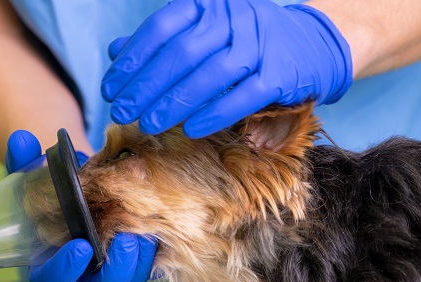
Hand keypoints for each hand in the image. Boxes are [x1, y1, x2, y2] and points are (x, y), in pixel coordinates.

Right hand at [6, 130, 157, 281]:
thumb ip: (25, 161)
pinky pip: (154, 265)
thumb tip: (23, 140)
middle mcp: (85, 276)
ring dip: (141, 258)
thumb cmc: (56, 189)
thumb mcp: (35, 176)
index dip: (63, 272)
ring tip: (145, 226)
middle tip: (125, 240)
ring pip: (132, 281)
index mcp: (51, 264)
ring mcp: (116, 271)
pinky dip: (158, 247)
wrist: (90, 185)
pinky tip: (161, 221)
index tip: (81, 245)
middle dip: (115, 271)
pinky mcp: (143, 260)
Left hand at [101, 0, 351, 137]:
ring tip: (150, 125)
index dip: (132, 61)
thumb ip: (162, 40)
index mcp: (209, 4)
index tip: (111, 89)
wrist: (310, 44)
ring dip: (175, 104)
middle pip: (181, 53)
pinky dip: (215, 113)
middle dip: (147, 87)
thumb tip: (115, 51)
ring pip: (210, 75)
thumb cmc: (246, 40)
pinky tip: (191, 129)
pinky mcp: (280, 73)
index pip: (161, 28)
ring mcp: (259, 44)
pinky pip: (243, 96)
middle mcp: (234, 17)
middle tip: (123, 113)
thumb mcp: (205, 31)